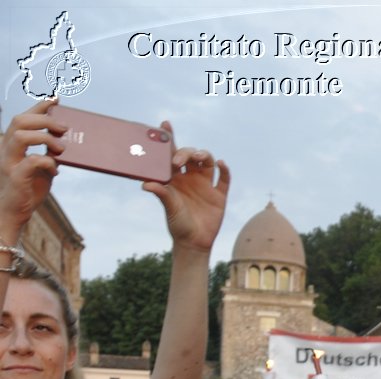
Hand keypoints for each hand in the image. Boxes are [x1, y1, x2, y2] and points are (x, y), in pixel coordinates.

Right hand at [0, 100, 65, 238]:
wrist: (15, 212)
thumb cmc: (29, 187)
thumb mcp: (43, 166)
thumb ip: (50, 152)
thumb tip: (67, 141)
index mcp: (13, 144)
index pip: (23, 118)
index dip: (39, 106)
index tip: (56, 99)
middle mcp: (7, 149)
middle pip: (20, 121)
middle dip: (45, 120)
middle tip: (65, 129)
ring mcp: (9, 161)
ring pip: (20, 135)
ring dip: (45, 138)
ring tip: (60, 148)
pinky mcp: (16, 176)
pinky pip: (31, 160)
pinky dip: (47, 161)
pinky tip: (55, 169)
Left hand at [145, 129, 229, 253]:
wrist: (194, 242)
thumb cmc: (177, 224)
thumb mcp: (169, 208)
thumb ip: (162, 193)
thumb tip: (146, 184)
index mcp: (174, 178)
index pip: (171, 154)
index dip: (169, 139)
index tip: (164, 125)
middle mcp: (190, 178)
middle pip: (190, 155)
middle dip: (185, 152)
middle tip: (178, 160)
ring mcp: (206, 185)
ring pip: (207, 162)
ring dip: (204, 156)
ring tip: (200, 158)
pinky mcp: (219, 195)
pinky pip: (224, 179)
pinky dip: (224, 170)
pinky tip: (221, 164)